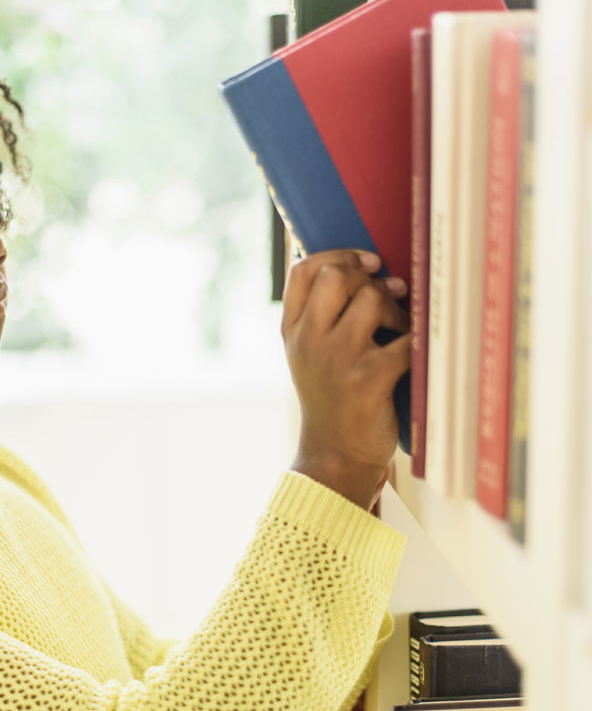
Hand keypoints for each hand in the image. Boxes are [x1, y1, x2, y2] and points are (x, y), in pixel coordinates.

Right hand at [282, 249, 410, 509]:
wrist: (335, 455)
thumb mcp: (309, 354)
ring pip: (371, 300)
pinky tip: (415, 350)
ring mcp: (337, 359)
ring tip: (399, 328)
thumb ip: (321, 313)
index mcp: (292, 330)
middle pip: (336, 276)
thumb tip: (366, 266)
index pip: (304, 270)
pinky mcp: (369, 379)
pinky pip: (405, 339)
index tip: (368, 264)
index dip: (339, 255)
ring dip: (395, 308)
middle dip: (369, 279)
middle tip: (389, 295)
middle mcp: (308, 341)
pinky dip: (418, 339)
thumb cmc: (331, 397)